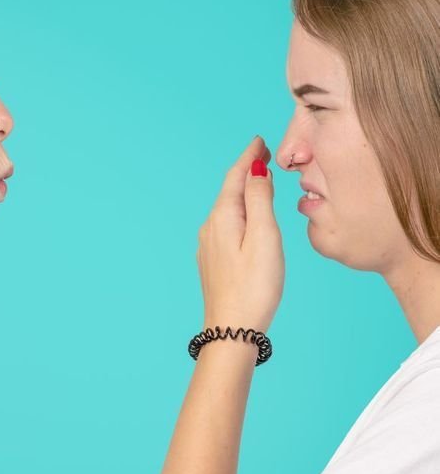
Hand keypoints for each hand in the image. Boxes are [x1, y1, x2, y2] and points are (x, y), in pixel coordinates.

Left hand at [196, 135, 284, 335]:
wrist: (232, 331)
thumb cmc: (254, 287)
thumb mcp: (264, 237)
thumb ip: (261, 200)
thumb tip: (257, 171)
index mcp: (223, 218)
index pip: (235, 177)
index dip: (249, 157)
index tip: (260, 141)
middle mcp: (211, 228)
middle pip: (229, 191)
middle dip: (246, 171)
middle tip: (262, 154)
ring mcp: (210, 247)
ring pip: (228, 208)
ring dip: (243, 192)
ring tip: (259, 181)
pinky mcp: (214, 262)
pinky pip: (227, 225)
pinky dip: (240, 212)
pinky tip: (248, 218)